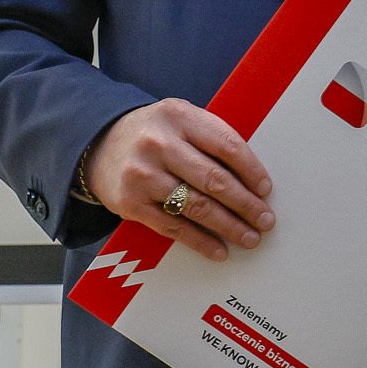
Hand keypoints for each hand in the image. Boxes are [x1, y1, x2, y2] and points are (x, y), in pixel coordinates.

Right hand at [84, 99, 274, 261]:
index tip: (266, 190)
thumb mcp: (181, 120)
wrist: (100, 144)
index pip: (226, 144)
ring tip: (250, 237)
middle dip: (246, 204)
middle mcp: (159, 144)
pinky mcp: (131, 204)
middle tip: (265, 220)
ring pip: (196, 206)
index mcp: (179, 117)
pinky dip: (200, 241)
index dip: (251, 170)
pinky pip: (173, 227)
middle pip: (214, 179)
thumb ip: (211, 138)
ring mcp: (142, 175)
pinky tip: (219, 250)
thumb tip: (252, 178)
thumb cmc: (155, 133)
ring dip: (229, 226)